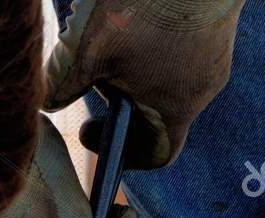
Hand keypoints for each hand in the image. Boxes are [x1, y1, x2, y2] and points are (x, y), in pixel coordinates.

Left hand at [46, 0, 244, 167]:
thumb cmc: (145, 7)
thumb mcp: (91, 49)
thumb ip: (64, 82)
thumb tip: (45, 102)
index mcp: (175, 109)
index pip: (155, 155)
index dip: (122, 153)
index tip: (92, 130)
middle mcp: (202, 91)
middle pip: (155, 113)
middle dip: (120, 101)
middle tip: (95, 75)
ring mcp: (215, 60)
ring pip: (166, 79)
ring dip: (135, 69)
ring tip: (114, 40)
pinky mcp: (219, 31)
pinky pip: (182, 53)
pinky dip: (155, 47)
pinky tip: (137, 17)